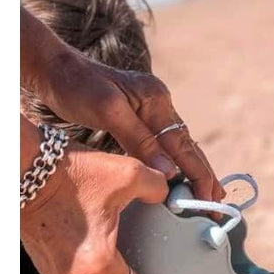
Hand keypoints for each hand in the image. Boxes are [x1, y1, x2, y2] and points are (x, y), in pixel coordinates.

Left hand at [21, 7, 223, 201]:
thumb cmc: (76, 86)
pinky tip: (184, 177)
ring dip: (195, 172)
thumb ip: (139, 141)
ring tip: (211, 195)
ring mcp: (152, 110)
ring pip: (181, 147)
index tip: (209, 199)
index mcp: (156, 100)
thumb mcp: (107, 111)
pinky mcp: (141, 117)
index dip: (199, 175)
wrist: (54, 68)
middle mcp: (160, 104)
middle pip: (189, 147)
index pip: (183, 146)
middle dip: (205, 177)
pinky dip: (178, 163)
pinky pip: (166, 145)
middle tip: (218, 204)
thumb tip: (169, 172)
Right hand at [21, 131, 167, 273]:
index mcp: (99, 263)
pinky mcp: (41, 261)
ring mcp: (54, 271)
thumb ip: (156, 186)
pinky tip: (91, 256)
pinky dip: (82, 273)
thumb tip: (168, 193)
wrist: (23, 167)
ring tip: (115, 272)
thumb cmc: (74, 174)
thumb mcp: (127, 174)